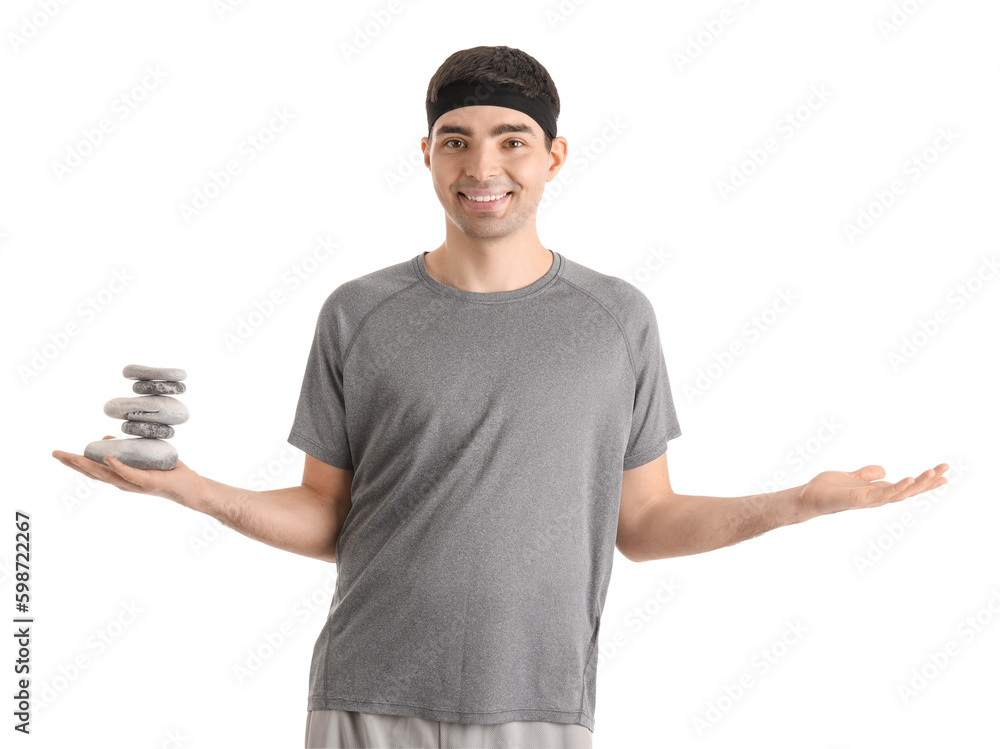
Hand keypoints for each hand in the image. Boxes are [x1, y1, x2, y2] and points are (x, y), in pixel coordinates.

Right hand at [51, 435, 205, 506]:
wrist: (190, 486)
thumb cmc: (167, 472)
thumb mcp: (142, 457)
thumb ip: (125, 450)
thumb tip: (105, 440)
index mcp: (121, 477)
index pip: (94, 470)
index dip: (76, 462)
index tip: (59, 454)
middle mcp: (124, 483)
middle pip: (94, 473)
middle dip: (74, 464)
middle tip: (56, 454)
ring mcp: (135, 484)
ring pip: (107, 475)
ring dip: (90, 465)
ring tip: (73, 456)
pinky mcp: (148, 482)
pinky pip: (131, 474)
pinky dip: (119, 467)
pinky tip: (108, 459)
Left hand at [798, 463, 948, 518]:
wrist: (807, 498)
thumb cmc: (827, 490)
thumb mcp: (852, 477)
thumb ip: (867, 475)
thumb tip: (883, 471)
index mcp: (877, 492)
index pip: (906, 487)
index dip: (925, 482)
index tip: (944, 473)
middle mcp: (876, 498)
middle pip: (908, 491)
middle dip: (928, 482)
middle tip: (947, 469)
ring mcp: (868, 500)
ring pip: (899, 493)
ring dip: (917, 484)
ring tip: (932, 473)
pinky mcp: (857, 500)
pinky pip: (880, 495)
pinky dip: (895, 488)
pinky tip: (908, 480)